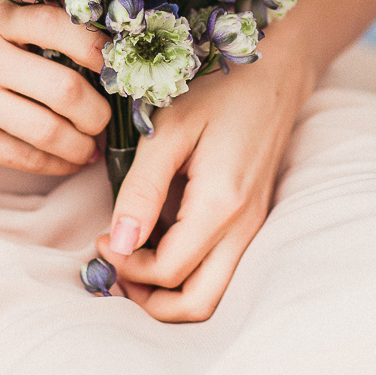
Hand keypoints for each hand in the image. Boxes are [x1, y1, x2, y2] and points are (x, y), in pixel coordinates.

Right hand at [0, 2, 110, 175]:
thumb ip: (36, 22)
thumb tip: (110, 45)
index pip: (59, 24)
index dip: (98, 48)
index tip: (116, 67)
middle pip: (64, 87)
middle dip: (97, 111)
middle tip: (105, 117)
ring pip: (48, 129)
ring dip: (81, 144)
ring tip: (88, 144)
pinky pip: (25, 157)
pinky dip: (56, 163)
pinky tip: (65, 159)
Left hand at [96, 42, 314, 321]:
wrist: (276, 70)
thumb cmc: (217, 89)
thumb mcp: (168, 129)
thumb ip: (141, 189)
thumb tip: (118, 245)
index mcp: (222, 205)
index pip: (169, 271)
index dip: (126, 267)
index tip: (99, 240)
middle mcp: (245, 228)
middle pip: (197, 304)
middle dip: (147, 300)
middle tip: (113, 269)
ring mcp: (254, 228)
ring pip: (213, 294)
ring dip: (168, 293)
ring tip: (131, 264)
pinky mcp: (253, 221)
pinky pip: (221, 270)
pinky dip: (187, 274)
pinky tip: (157, 244)